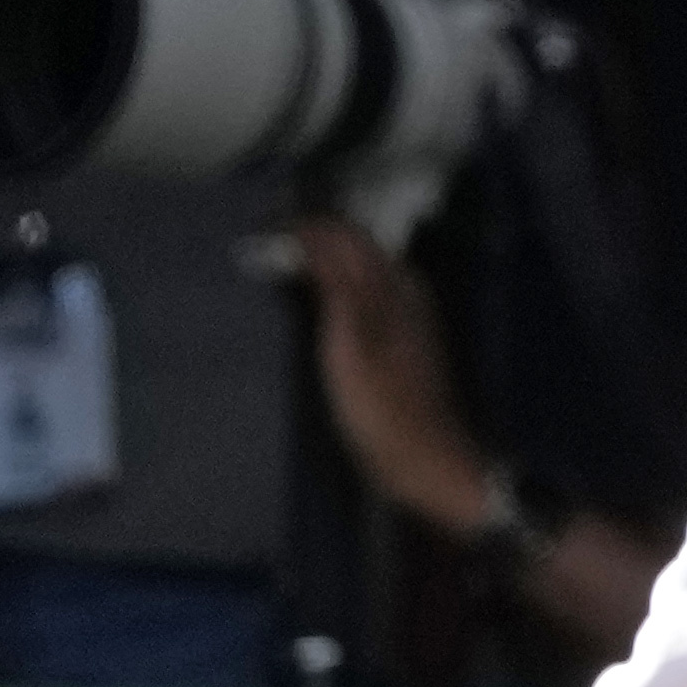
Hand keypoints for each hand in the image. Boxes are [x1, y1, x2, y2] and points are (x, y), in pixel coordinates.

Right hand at [287, 214, 491, 536]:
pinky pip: (360, 293)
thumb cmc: (382, 406)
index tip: (261, 229)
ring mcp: (405, 314)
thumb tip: (312, 235)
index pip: (345, 233)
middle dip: (309, 239)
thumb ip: (335, 283)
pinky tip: (311, 303)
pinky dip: (330, 287)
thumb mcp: (351, 341)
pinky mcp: (399, 339)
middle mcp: (404, 289)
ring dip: (318, 261)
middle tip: (262, 244)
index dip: (303, 226)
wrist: (424, 459)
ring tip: (278, 267)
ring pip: (356, 269)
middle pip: (352, 246)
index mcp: (394, 283)